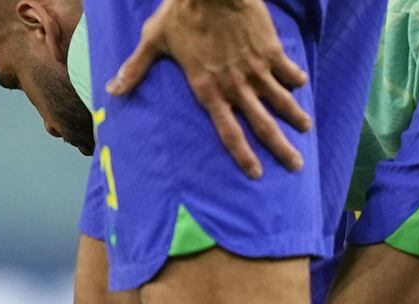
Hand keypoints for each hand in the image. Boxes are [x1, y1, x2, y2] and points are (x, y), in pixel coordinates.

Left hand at [106, 0, 310, 177]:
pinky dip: (296, 79)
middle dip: (279, 148)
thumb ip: (135, 69)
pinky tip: (303, 88)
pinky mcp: (270, 48)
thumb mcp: (154, 41)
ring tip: (306, 130)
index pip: (229, 133)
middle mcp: (236, 86)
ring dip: (294, 116)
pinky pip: (287, 70)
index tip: (256, 173)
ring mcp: (255, 68)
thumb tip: (112, 90)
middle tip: (296, 165)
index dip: (243, 155)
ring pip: (280, 100)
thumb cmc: (181, 12)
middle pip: (262, 125)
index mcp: (208, 91)